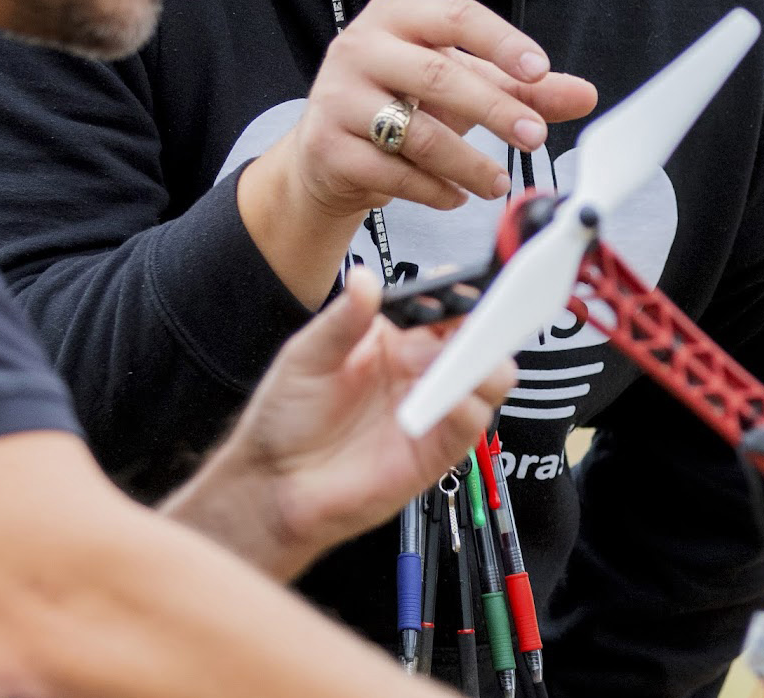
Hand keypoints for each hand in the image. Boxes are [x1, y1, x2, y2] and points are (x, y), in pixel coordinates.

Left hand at [161, 277, 513, 577]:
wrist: (273, 484)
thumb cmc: (284, 420)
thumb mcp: (306, 357)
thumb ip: (342, 321)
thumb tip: (366, 280)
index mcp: (393, 339)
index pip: (442, 307)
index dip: (459, 294)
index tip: (460, 288)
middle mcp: (418, 371)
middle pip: (476, 339)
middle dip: (489, 325)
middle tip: (485, 321)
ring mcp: (430, 409)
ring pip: (487, 380)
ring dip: (488, 365)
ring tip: (468, 362)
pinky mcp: (435, 451)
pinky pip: (469, 425)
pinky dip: (469, 408)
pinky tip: (452, 401)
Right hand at [239, 0, 598, 301]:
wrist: (329, 152)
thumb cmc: (402, 104)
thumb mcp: (464, 86)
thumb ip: (522, 90)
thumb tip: (584, 95)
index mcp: (395, 16)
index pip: (455, 15)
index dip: (501, 42)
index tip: (539, 70)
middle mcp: (359, 47)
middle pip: (438, 75)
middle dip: (495, 110)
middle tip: (535, 137)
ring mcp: (337, 98)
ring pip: (416, 133)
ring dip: (468, 163)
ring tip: (497, 183)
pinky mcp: (327, 148)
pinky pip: (391, 173)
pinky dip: (433, 190)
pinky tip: (456, 197)